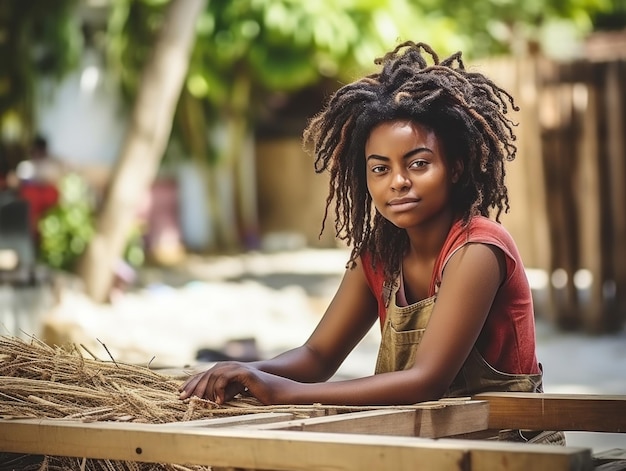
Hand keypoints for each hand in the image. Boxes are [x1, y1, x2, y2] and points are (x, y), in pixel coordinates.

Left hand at [178, 361, 297, 404]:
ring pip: (213, 375)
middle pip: (206, 374)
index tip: (180, 394)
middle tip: (184, 399)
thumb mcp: (235, 393)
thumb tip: (209, 400)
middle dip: (193, 386)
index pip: (204, 375)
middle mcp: (229, 366)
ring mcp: (236, 367)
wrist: (276, 390)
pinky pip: (225, 378)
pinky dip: (219, 390)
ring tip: (202, 402)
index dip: (191, 383)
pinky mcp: (243, 372)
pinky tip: (219, 401)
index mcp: (226, 369)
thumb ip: (223, 393)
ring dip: (205, 390)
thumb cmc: (257, 392)